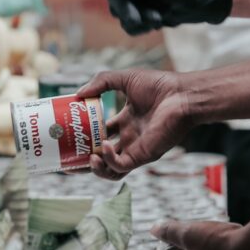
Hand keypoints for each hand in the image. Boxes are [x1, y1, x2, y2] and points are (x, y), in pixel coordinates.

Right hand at [77, 69, 195, 179]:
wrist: (182, 95)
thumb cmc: (160, 85)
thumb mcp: (124, 79)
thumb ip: (101, 82)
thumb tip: (78, 94)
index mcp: (125, 122)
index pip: (100, 134)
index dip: (84, 137)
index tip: (68, 134)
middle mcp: (129, 138)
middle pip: (102, 157)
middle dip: (84, 160)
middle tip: (68, 158)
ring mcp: (136, 149)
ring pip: (111, 170)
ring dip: (96, 169)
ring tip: (87, 158)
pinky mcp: (143, 155)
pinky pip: (121, 166)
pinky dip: (110, 161)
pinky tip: (104, 148)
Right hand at [106, 0, 231, 34]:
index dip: (122, 5)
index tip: (137, 18)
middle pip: (116, 5)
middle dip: (132, 16)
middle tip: (155, 19)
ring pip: (124, 18)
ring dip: (140, 24)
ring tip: (160, 19)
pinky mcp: (148, 10)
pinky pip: (135, 25)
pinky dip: (145, 27)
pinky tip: (162, 20)